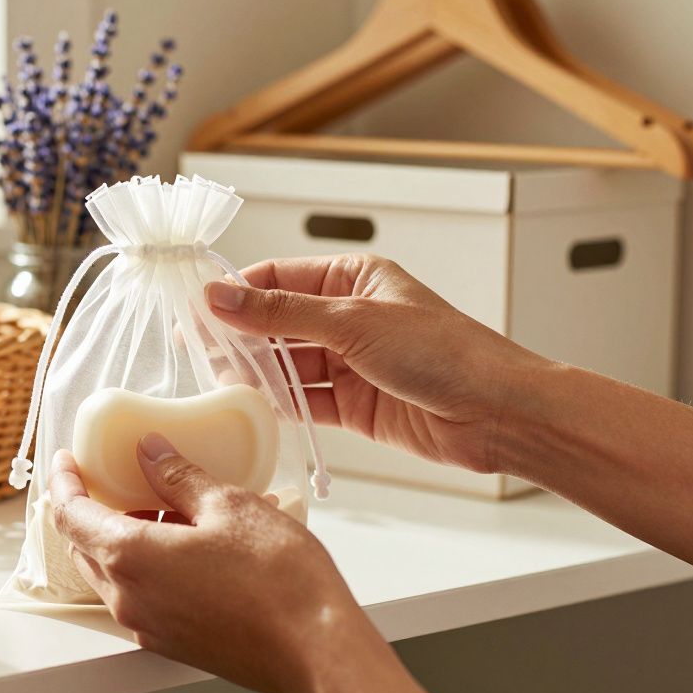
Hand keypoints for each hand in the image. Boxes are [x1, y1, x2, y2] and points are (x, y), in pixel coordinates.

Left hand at [49, 435, 441, 692]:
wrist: (316, 648)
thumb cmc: (279, 580)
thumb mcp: (227, 505)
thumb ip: (179, 476)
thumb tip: (151, 453)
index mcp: (130, 558)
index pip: (70, 515)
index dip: (64, 481)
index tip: (67, 460)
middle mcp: (129, 598)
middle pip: (85, 546)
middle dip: (93, 508)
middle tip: (117, 477)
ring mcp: (150, 626)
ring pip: (114, 573)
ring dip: (125, 537)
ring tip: (168, 506)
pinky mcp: (173, 641)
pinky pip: (142, 595)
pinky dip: (149, 565)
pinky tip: (191, 543)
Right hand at [205, 254, 548, 473]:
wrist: (498, 413)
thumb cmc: (446, 353)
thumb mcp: (353, 322)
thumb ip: (281, 313)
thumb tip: (220, 296)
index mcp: (354, 279)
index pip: (279, 278)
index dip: (235, 293)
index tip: (196, 310)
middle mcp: (350, 318)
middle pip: (277, 324)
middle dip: (240, 338)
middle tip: (195, 352)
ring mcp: (351, 364)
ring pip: (287, 365)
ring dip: (257, 374)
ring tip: (220, 383)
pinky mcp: (355, 407)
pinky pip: (303, 401)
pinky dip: (279, 405)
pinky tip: (253, 407)